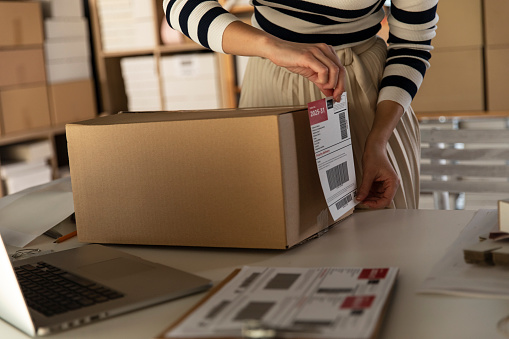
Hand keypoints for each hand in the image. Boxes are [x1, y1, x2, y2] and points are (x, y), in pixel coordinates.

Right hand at [222, 22, 345, 100]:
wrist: (277, 50)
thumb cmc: (292, 59)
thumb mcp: (311, 72)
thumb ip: (321, 82)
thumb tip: (330, 93)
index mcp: (327, 51)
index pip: (341, 69)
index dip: (342, 84)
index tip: (338, 95)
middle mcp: (324, 49)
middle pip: (341, 70)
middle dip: (340, 86)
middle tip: (335, 97)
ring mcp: (317, 52)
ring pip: (334, 70)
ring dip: (331, 83)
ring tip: (323, 87)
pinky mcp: (308, 56)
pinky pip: (323, 70)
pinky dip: (323, 79)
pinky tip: (318, 81)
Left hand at [356, 145, 398, 208]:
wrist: (374, 147)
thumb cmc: (375, 156)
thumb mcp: (368, 174)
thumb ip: (364, 188)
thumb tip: (360, 198)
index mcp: (393, 182)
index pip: (387, 200)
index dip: (376, 204)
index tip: (366, 203)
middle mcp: (391, 183)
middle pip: (383, 199)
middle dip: (372, 201)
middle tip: (361, 200)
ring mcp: (386, 183)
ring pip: (378, 196)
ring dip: (370, 197)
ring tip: (361, 197)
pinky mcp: (380, 182)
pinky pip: (375, 191)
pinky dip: (369, 193)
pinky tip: (362, 192)